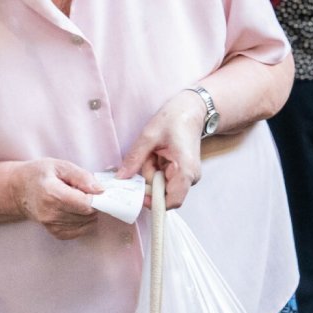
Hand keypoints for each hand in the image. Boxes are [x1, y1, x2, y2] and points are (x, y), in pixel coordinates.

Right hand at [9, 159, 100, 239]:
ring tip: (75, 200)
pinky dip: (83, 221)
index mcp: (51, 193)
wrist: (19, 190)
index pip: (86, 204)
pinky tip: (74, 210)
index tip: (92, 190)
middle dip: (92, 204)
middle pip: (88, 214)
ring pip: (87, 223)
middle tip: (82, 193)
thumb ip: (82, 177)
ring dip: (88, 213)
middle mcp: (51, 213)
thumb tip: (100, 190)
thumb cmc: (39, 174)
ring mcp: (52, 225)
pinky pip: (80, 231)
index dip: (95, 197)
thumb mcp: (60, 166)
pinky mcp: (56, 233)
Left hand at [118, 91, 206, 209]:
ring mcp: (188, 177)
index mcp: (185, 170)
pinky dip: (157, 171)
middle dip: (149, 181)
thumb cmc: (174, 119)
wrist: (191, 111)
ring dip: (152, 174)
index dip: (153, 201)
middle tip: (146, 159)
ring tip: (153, 154)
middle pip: (164, 193)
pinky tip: (158, 156)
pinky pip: (165, 180)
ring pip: (163, 186)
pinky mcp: (184, 174)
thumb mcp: (149, 136)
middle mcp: (191, 178)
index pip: (172, 201)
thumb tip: (120, 178)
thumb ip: (134, 159)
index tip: (137, 192)